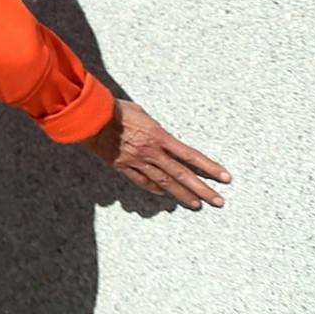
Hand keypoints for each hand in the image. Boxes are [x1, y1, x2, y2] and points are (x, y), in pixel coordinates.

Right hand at [79, 100, 230, 209]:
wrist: (88, 117)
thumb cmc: (114, 108)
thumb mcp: (140, 112)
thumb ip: (154, 127)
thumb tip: (160, 135)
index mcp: (159, 136)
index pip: (190, 155)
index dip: (209, 167)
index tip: (226, 177)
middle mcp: (151, 152)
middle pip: (182, 174)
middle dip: (203, 189)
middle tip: (219, 201)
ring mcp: (137, 162)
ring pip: (165, 182)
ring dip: (182, 195)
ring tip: (197, 205)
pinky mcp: (123, 167)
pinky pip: (142, 181)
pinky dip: (155, 189)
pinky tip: (164, 195)